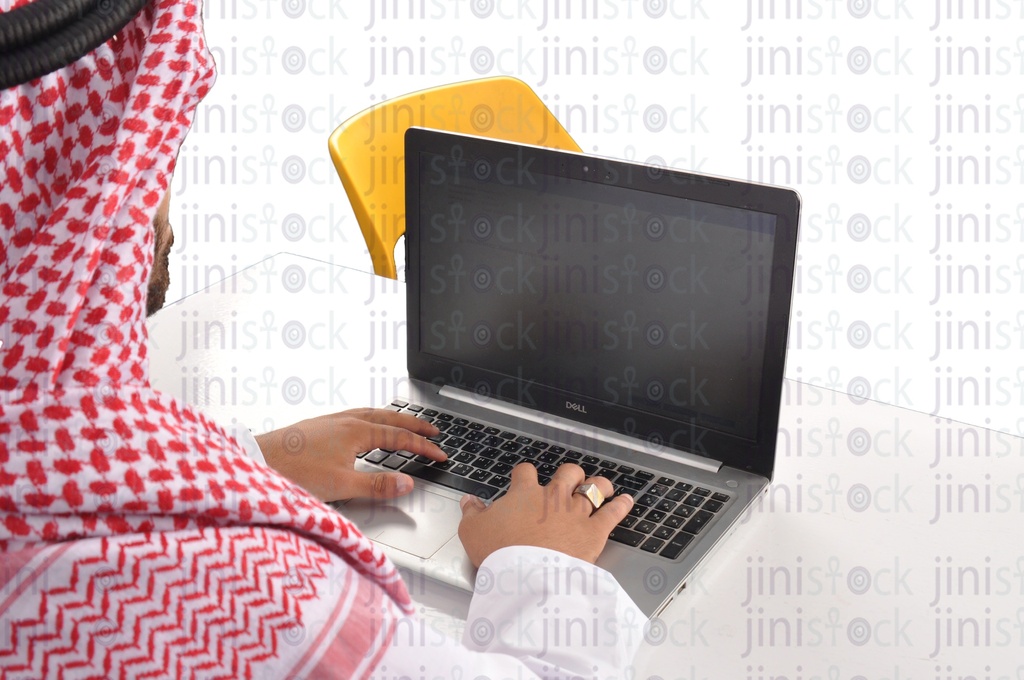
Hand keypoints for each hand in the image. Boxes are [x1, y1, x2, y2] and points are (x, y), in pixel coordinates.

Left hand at [255, 408, 445, 501]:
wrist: (257, 461)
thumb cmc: (293, 472)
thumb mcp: (341, 485)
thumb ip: (377, 485)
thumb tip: (407, 483)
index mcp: (356, 431)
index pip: (400, 438)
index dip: (423, 446)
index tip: (440, 453)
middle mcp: (345, 421)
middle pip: (390, 419)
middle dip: (414, 425)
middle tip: (433, 430)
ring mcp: (331, 421)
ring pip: (372, 414)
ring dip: (394, 419)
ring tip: (406, 425)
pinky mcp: (319, 426)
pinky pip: (357, 416)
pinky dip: (374, 419)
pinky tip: (367, 428)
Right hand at [458, 462, 632, 565]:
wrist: (525, 574)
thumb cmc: (499, 553)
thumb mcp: (473, 531)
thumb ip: (472, 513)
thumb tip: (469, 501)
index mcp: (524, 493)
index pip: (525, 472)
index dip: (524, 473)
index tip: (523, 477)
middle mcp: (553, 497)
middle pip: (567, 473)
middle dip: (569, 474)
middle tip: (569, 479)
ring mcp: (576, 512)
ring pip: (593, 488)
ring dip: (599, 485)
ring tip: (602, 485)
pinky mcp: (594, 531)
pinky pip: (612, 513)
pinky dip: (621, 505)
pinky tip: (626, 500)